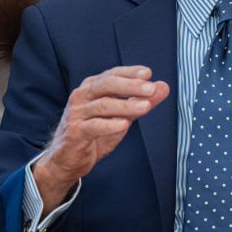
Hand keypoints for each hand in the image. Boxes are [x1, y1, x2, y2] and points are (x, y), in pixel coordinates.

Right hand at [33, 66, 168, 212]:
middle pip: (107, 85)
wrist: (67, 159)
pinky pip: (93, 126)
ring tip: (145, 106)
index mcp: (92, 87)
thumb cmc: (95, 133)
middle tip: (151, 88)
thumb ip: (141, 101)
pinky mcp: (75, 132)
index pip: (112, 74)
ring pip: (103, 105)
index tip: (148, 73)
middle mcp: (82, 96)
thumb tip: (163, 87)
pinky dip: (109, 125)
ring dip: (126, 105)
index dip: (130, 72)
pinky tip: (124, 125)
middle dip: (130, 85)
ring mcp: (77, 114)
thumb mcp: (121, 116)